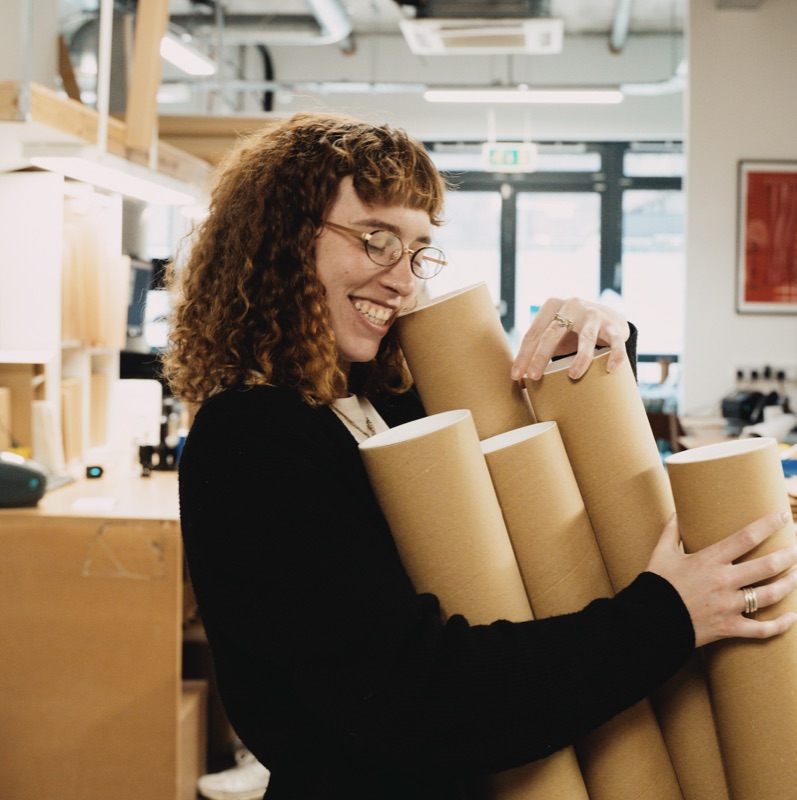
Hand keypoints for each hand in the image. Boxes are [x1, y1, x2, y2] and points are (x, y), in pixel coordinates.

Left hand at [510, 297, 629, 381]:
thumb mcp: (554, 334)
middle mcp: (571, 305)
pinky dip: (614, 356)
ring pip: (585, 338)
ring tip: (573, 376)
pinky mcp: (613, 325)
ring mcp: (594, 314)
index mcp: (552, 306)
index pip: (533, 333)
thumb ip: (539, 350)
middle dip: (540, 357)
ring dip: (579, 358)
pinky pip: (615, 342)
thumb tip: (521, 381)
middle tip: (533, 377)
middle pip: (552, 333)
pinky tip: (610, 369)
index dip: (523, 355)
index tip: (516, 376)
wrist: (608, 318)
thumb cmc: (573, 331)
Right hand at [646, 511, 796, 647]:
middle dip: (789, 555)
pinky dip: (781, 625)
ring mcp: (729, 606)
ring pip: (770, 595)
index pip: (746, 538)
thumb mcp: (660, 553)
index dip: (768, 525)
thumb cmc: (655, 584)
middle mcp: (723, 581)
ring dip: (790, 584)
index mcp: (709, 560)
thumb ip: (671, 532)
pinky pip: (762, 629)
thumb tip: (676, 512)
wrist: (648, 621)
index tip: (783, 516)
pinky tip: (792, 617)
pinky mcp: (729, 627)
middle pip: (767, 566)